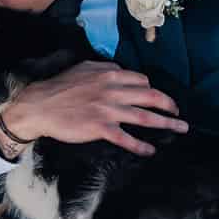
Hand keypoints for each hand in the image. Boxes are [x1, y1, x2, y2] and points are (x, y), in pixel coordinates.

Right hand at [2, 61, 188, 155]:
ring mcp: (108, 110)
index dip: (152, 89)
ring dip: (166, 124)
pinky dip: (140, 145)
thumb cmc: (59, 87)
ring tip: (179, 129)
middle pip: (151, 97)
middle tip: (178, 113)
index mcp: (110, 75)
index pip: (141, 80)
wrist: (39, 105)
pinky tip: (150, 151)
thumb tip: (120, 71)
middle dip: (169, 105)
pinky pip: (126, 138)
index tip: (157, 98)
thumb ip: (105, 68)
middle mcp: (114, 91)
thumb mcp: (84, 68)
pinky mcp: (100, 128)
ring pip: (145, 117)